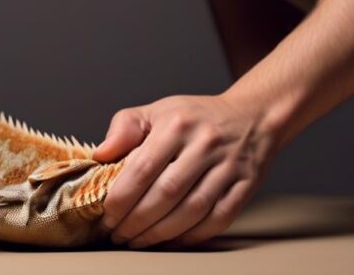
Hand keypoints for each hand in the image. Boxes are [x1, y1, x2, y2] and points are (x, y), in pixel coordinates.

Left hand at [94, 94, 278, 247]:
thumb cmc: (194, 117)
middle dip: (137, 221)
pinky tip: (171, 240)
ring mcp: (229, 165)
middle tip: (119, 234)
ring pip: (192, 210)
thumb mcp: (156, 111)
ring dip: (161, 233)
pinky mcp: (247, 184)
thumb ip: (123, 129)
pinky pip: (219, 218)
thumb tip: (100, 156)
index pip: (143, 168)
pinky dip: (193, 235)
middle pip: (166, 193)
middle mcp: (205, 143)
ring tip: (138, 241)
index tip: (107, 215)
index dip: (121, 198)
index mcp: (177, 124)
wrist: (252, 116)